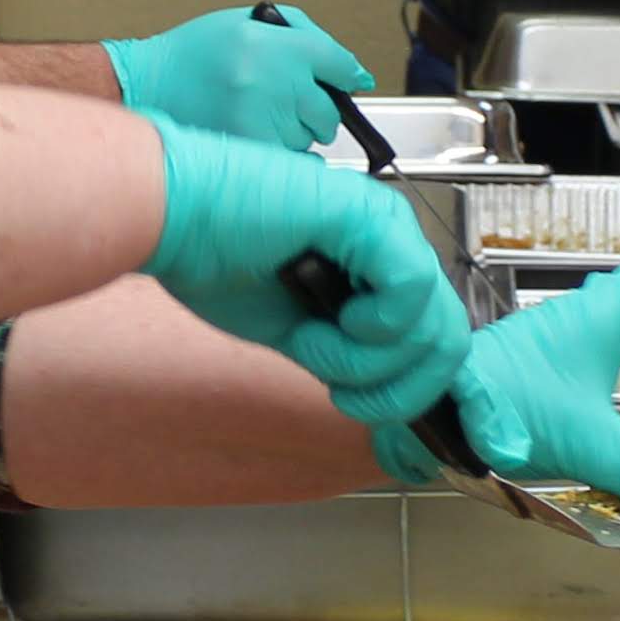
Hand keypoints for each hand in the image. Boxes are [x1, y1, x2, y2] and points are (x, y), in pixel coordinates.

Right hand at [106, 6, 374, 150]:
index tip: (354, 81)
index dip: (348, 74)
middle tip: (286, 99)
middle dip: (316, 107)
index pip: (337, 62)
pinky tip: (267, 140)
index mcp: (272, 45)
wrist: (145, 82)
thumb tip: (353, 72)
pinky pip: (293, 163)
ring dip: (295, 131)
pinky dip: (289, 158)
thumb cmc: (195, 53)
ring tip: (258, 115)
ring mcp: (260, 120)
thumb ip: (303, 36)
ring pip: (309, 138)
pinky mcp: (248, 149)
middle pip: (328, 109)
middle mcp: (270, 82)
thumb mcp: (247, 22)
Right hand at [141, 119, 472, 422]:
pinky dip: (370, 328)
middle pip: (447, 339)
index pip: (434, 335)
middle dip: (397, 390)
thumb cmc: (214, 259)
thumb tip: (382, 391)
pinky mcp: (370, 219)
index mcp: (378, 262)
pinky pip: (410, 293)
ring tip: (315, 347)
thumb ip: (346, 352)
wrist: (172, 217)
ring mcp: (386, 227)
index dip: (406, 387)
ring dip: (369, 362)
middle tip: (344, 395)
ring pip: (431, 326)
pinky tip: (328, 318)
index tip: (355, 403)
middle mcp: (393, 241)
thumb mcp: (297, 331)